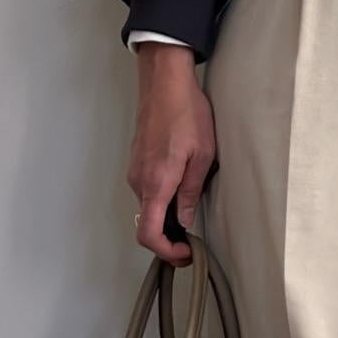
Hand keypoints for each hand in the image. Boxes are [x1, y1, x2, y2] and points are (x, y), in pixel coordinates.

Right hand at [126, 45, 217, 263]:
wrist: (164, 84)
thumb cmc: (186, 114)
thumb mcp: (202, 157)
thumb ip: (190, 193)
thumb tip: (184, 220)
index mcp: (156, 183)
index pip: (149, 234)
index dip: (166, 252)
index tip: (185, 253)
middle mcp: (139, 181)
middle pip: (148, 224)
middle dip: (170, 236)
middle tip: (193, 239)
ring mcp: (134, 171)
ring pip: (149, 206)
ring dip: (167, 214)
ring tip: (192, 204)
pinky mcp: (136, 162)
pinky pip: (147, 190)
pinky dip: (162, 197)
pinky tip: (182, 184)